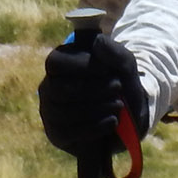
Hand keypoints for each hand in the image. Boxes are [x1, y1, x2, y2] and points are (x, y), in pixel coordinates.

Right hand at [38, 30, 150, 159]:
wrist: (129, 118)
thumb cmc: (121, 85)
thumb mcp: (125, 66)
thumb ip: (115, 53)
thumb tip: (97, 42)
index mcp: (60, 64)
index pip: (55, 62)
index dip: (80, 65)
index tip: (106, 69)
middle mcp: (48, 87)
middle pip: (58, 88)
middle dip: (93, 88)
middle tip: (118, 88)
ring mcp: (49, 111)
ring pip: (62, 112)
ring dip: (96, 108)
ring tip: (118, 105)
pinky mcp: (56, 134)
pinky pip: (67, 132)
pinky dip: (94, 127)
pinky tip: (112, 121)